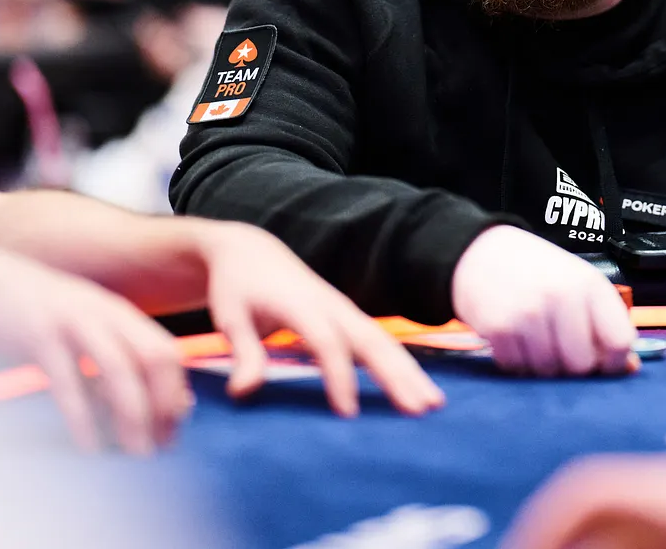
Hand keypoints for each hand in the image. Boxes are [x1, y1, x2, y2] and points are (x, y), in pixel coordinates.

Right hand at [0, 246, 191, 455]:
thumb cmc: (39, 314)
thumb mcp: (85, 325)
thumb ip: (113, 354)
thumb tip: (143, 397)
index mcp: (121, 313)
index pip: (167, 351)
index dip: (176, 391)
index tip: (174, 428)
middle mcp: (106, 314)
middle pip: (154, 358)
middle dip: (164, 403)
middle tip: (162, 445)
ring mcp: (75, 322)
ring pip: (118, 371)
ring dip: (133, 414)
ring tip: (136, 450)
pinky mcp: (40, 337)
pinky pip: (69, 383)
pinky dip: (83, 417)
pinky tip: (89, 444)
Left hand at [197, 222, 444, 415]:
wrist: (253, 251)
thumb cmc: (238, 287)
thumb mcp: (230, 317)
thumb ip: (244, 353)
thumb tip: (244, 393)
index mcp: (301, 304)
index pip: (326, 342)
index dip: (338, 376)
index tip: (347, 413)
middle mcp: (331, 305)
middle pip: (370, 340)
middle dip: (396, 374)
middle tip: (421, 408)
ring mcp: (345, 309)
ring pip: (383, 341)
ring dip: (409, 371)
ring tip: (434, 403)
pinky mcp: (349, 317)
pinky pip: (380, 341)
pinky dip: (401, 364)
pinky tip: (419, 388)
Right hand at [451, 225, 637, 376]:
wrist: (480, 251)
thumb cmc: (535, 270)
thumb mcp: (578, 282)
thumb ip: (604, 321)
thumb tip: (628, 367)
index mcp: (589, 285)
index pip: (620, 341)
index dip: (615, 361)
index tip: (605, 362)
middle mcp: (561, 298)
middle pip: (582, 365)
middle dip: (573, 365)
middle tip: (561, 348)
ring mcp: (529, 314)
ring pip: (549, 372)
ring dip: (543, 364)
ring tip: (535, 337)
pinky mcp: (499, 328)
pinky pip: (518, 368)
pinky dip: (517, 361)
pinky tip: (515, 338)